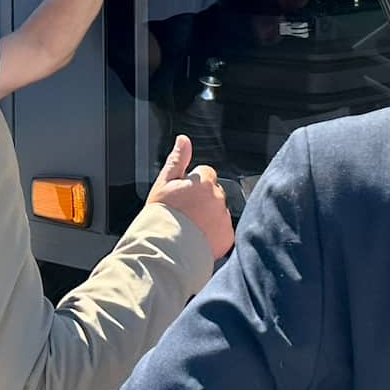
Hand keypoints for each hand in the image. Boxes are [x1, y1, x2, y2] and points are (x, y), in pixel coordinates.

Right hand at [146, 135, 232, 259]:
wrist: (165, 249)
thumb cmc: (161, 216)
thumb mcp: (164, 183)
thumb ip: (177, 160)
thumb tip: (184, 139)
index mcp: (203, 182)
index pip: (206, 174)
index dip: (193, 184)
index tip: (184, 197)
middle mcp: (218, 198)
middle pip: (214, 193)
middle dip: (203, 200)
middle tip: (186, 214)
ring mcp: (224, 217)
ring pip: (219, 212)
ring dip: (210, 217)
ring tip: (191, 229)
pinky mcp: (227, 236)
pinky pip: (223, 231)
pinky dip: (214, 234)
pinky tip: (199, 239)